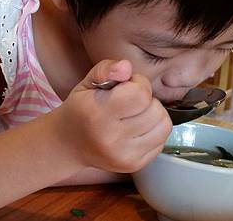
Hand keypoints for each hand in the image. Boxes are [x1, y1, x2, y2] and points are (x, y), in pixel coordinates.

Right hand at [53, 60, 172, 172]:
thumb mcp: (86, 83)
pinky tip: (137, 128)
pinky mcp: (134, 165)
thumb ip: (106, 69)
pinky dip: (154, 130)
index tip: (126, 85)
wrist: (69, 144)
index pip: (140, 94)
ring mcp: (124, 156)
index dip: (138, 83)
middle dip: (146, 99)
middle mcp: (111, 138)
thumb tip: (126, 66)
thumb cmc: (81, 109)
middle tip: (129, 100)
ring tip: (135, 113)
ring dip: (153, 114)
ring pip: (163, 125)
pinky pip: (161, 141)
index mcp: (97, 114)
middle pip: (155, 109)